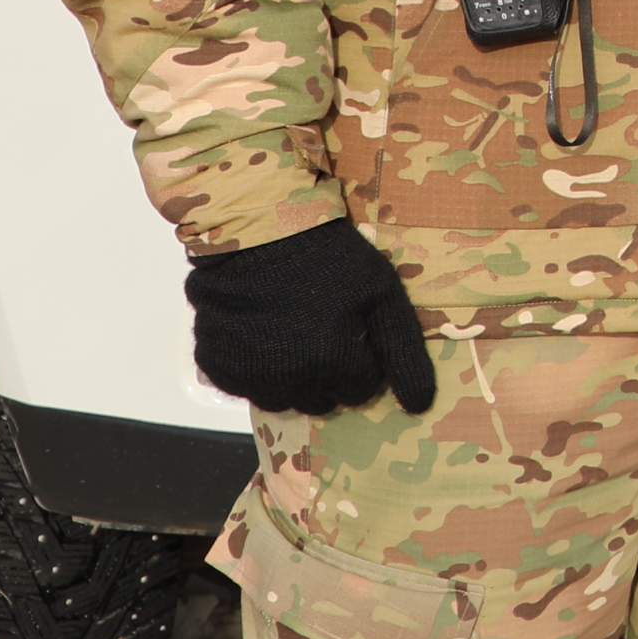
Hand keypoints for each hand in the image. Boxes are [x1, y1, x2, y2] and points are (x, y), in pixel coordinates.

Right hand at [187, 219, 436, 416]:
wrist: (257, 232)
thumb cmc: (327, 258)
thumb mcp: (382, 294)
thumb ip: (403, 353)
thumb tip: (420, 405)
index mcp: (332, 365)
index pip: (360, 391)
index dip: (363, 361)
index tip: (355, 333)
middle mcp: (288, 381)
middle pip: (322, 400)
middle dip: (329, 374)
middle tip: (324, 331)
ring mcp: (248, 377)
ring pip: (282, 399)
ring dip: (292, 377)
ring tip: (294, 332)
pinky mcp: (217, 367)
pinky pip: (244, 385)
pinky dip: (255, 367)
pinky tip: (263, 332)